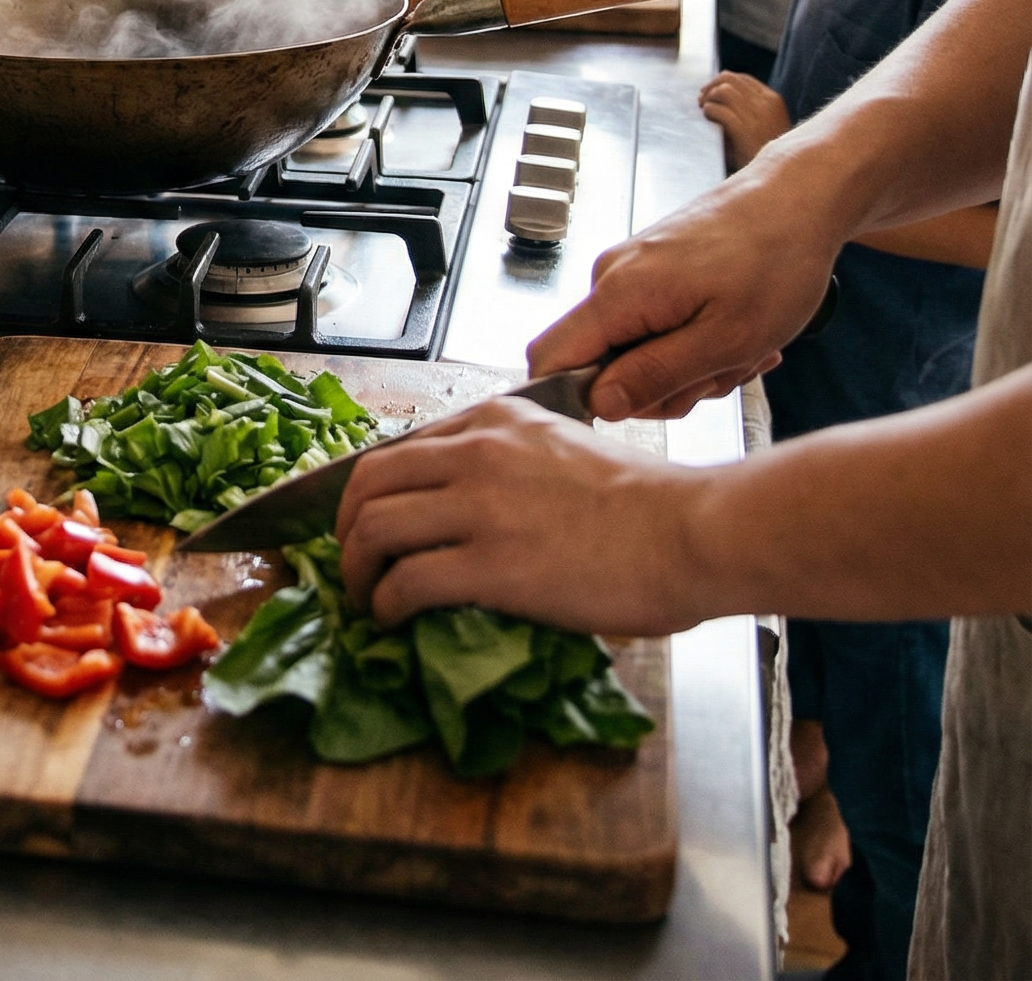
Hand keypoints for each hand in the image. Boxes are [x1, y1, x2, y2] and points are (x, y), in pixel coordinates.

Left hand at [334, 397, 709, 634]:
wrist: (692, 532)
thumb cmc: (647, 503)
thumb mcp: (563, 449)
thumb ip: (511, 462)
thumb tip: (473, 505)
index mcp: (495, 419)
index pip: (401, 448)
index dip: (370, 492)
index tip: (368, 523)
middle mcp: (476, 451)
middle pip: (368, 482)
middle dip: (345, 527)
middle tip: (351, 561)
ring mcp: (479, 506)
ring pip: (374, 528)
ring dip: (356, 570)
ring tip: (365, 599)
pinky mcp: (490, 564)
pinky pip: (407, 581)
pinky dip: (386, 604)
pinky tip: (393, 619)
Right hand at [527, 161, 839, 420]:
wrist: (797, 199)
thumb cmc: (775, 260)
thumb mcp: (727, 339)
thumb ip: (657, 375)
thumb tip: (600, 404)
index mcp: (619, 293)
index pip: (549, 358)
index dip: (577, 400)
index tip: (640, 408)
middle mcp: (610, 278)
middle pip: (599, 365)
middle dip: (660, 386)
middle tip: (719, 373)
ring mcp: (629, 272)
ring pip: (633, 350)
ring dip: (686, 366)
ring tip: (739, 347)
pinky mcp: (649, 270)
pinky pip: (651, 326)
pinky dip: (692, 341)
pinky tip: (732, 329)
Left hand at [700, 72, 790, 169]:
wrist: (778, 175)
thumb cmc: (764, 151)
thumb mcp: (764, 123)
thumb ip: (748, 107)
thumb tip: (717, 91)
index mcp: (773, 100)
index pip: (742, 78)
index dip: (721, 82)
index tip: (710, 93)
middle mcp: (766, 104)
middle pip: (729, 79)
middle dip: (711, 87)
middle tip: (701, 100)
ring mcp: (757, 116)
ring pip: (724, 90)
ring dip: (708, 98)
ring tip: (704, 109)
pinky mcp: (745, 130)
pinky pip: (720, 110)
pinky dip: (709, 111)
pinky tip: (707, 117)